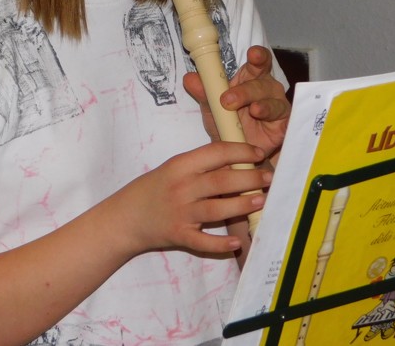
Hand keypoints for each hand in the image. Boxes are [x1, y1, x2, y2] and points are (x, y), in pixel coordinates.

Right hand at [115, 141, 270, 255]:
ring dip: (243, 205)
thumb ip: (201, 166)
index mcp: (181, 165)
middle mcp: (182, 187)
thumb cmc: (153, 189)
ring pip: (218, 209)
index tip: (258, 153)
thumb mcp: (174, 169)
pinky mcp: (179, 236)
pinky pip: (204, 242)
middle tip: (268, 177)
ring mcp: (181, 213)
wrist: (125, 218)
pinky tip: (238, 242)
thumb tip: (237, 161)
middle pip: (222, 180)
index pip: (216, 152)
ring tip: (262, 200)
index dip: (241, 151)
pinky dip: (222, 244)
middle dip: (250, 178)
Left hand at [183, 45, 289, 157]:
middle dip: (245, 90)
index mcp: (251, 78)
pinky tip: (263, 118)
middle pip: (262, 83)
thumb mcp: (211, 108)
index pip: (259, 62)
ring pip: (273, 101)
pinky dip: (272, 118)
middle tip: (227, 100)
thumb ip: (203, 92)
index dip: (258, 56)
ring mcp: (277, 106)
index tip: (253, 54)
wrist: (235, 154)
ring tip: (252, 110)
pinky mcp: (283, 125)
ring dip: (261, 105)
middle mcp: (267, 89)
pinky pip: (283, 120)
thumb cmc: (227, 123)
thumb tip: (189, 78)